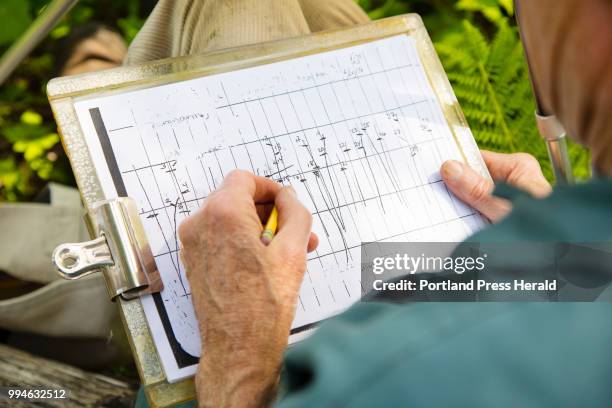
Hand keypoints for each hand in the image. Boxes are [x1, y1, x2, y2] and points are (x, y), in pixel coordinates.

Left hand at [178, 170, 317, 407]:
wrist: (238, 348)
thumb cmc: (263, 305)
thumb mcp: (294, 250)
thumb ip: (295, 212)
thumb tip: (288, 197)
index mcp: (222, 213)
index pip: (245, 179)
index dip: (270, 188)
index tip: (287, 203)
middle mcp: (200, 224)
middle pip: (237, 198)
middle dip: (269, 212)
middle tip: (296, 231)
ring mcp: (193, 244)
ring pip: (230, 220)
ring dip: (259, 228)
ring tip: (289, 251)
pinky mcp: (194, 262)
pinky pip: (220, 238)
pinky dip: (243, 242)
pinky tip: (267, 263)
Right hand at [440, 150, 551, 222]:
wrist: (553, 255)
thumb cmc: (541, 231)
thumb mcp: (503, 209)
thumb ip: (477, 191)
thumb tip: (450, 168)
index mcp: (518, 168)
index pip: (477, 158)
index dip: (454, 164)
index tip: (433, 171)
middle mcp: (513, 181)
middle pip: (473, 179)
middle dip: (456, 190)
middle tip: (436, 197)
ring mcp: (506, 199)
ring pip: (474, 199)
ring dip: (462, 209)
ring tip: (446, 216)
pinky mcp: (501, 218)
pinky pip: (477, 215)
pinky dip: (468, 221)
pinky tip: (458, 227)